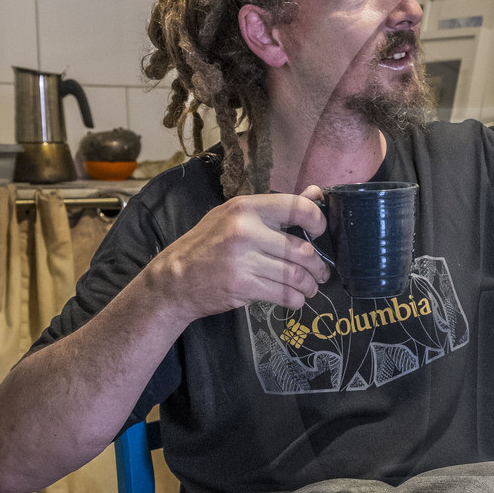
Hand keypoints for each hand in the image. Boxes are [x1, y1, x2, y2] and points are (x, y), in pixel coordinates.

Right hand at [147, 187, 329, 318]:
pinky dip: (296, 299)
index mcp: (245, 208)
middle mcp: (245, 230)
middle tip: (320, 272)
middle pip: (301, 249)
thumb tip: (317, 193)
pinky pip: (283, 294)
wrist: (173, 279)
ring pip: (295, 275)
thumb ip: (276, 208)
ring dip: (309, 285)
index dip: (319, 222)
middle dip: (318, 265)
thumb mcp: (235, 217)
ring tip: (310, 287)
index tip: (320, 233)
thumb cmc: (207, 245)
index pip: (298, 207)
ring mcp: (242, 259)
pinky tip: (295, 298)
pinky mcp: (242, 285)